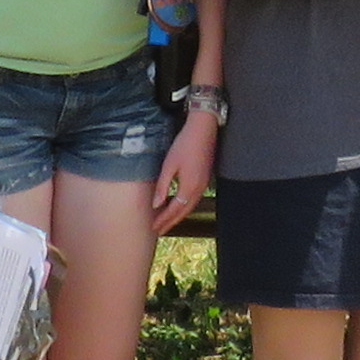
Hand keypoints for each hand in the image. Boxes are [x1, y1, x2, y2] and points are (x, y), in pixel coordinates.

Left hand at [149, 106, 216, 233]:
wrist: (204, 129)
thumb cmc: (185, 144)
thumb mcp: (169, 165)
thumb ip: (162, 186)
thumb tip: (156, 205)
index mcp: (189, 187)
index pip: (174, 210)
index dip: (163, 220)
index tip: (154, 228)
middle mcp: (199, 189)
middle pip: (184, 212)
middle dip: (170, 222)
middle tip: (159, 230)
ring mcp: (204, 184)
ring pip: (190, 207)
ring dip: (178, 216)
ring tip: (167, 221)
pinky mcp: (205, 178)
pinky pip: (194, 199)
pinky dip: (185, 207)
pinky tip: (179, 205)